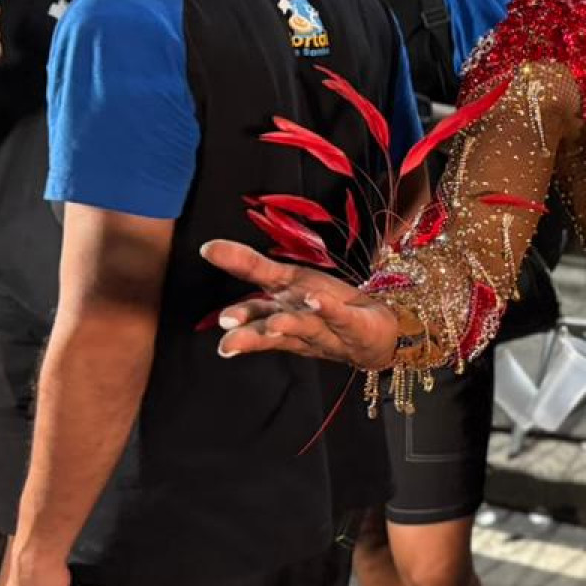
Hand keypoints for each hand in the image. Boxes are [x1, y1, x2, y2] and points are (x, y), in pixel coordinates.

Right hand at [201, 240, 401, 368]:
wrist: (376, 338)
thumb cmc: (326, 308)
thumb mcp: (288, 282)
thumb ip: (252, 267)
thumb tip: (209, 247)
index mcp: (278, 305)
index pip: (253, 283)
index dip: (234, 262)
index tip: (209, 248)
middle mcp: (295, 320)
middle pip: (269, 326)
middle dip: (249, 331)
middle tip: (228, 323)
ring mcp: (324, 327)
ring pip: (302, 328)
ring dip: (288, 324)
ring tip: (274, 322)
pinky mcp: (352, 328)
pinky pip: (340, 318)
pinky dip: (328, 310)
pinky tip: (316, 299)